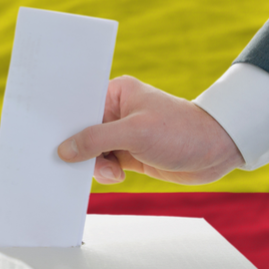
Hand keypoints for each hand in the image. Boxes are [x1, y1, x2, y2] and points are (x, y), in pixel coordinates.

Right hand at [57, 76, 244, 184]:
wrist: (218, 151)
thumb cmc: (182, 131)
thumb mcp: (134, 133)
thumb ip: (95, 140)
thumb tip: (64, 150)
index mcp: (115, 93)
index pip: (78, 106)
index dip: (63, 123)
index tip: (50, 139)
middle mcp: (115, 112)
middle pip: (81, 131)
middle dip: (79, 149)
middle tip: (78, 162)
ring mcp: (122, 134)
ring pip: (91, 152)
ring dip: (95, 165)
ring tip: (112, 171)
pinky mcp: (129, 154)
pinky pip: (104, 164)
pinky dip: (105, 173)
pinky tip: (117, 175)